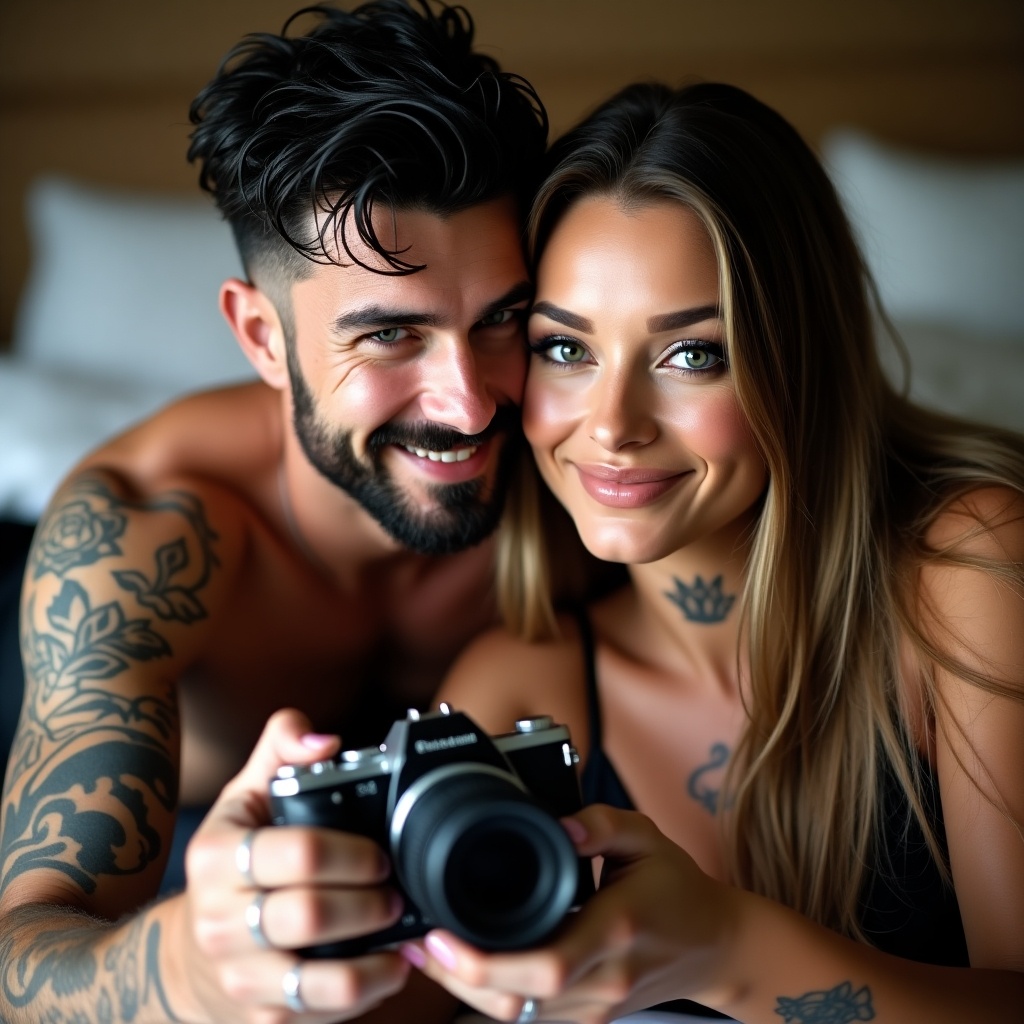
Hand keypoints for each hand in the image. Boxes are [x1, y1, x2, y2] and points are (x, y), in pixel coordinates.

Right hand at [181, 709, 410, 1021]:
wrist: (190, 950)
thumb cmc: (233, 862)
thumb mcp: (245, 796)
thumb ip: (282, 748)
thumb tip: (325, 739)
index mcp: (218, 857)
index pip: (299, 852)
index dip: (353, 852)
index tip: (379, 854)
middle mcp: (220, 920)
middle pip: (311, 915)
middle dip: (368, 903)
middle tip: (395, 892)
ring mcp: (239, 976)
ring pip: (318, 981)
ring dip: (374, 959)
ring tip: (398, 936)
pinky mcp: (261, 1019)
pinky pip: (321, 1015)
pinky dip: (365, 995)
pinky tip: (386, 969)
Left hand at [410, 804, 735, 1022]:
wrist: (715, 947)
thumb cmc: (679, 888)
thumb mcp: (647, 837)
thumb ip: (603, 823)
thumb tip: (560, 824)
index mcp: (616, 929)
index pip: (544, 966)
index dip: (484, 963)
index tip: (440, 937)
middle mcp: (604, 978)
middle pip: (516, 1003)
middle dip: (457, 980)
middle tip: (418, 941)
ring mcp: (597, 1007)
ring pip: (518, 1018)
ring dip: (467, 990)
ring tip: (429, 950)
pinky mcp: (590, 1018)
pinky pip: (531, 1019)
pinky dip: (493, 997)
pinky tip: (466, 966)